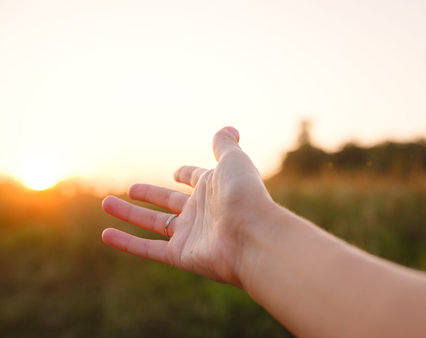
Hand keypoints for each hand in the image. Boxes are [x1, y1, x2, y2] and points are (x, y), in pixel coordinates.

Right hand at [102, 127, 272, 286]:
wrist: (252, 235)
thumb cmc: (243, 194)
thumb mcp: (233, 161)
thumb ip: (225, 145)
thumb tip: (229, 128)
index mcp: (212, 188)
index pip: (195, 179)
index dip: (186, 174)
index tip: (177, 172)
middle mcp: (201, 211)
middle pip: (168, 200)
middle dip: (149, 193)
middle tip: (130, 188)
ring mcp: (190, 234)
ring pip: (152, 222)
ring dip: (128, 214)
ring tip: (105, 204)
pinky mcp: (180, 255)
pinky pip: (148, 248)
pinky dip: (126, 242)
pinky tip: (106, 234)